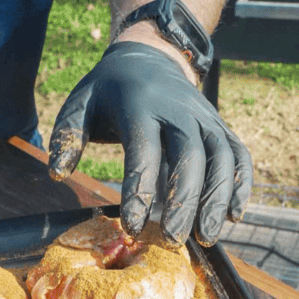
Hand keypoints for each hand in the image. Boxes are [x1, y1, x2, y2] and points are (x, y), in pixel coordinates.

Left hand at [47, 41, 252, 246]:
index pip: (144, 151)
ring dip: (217, 198)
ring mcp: (204, 118)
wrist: (149, 56)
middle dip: (184, 201)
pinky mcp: (220, 126)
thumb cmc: (108, 91)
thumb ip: (66, 136)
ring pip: (222, 157)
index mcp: (140, 107)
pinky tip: (233, 216)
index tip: (133, 227)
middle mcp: (179, 111)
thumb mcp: (79, 104)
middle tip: (172, 241)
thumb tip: (58, 174)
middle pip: (190, 157)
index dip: (140, 190)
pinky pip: (238, 154)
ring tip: (204, 238)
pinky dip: (241, 183)